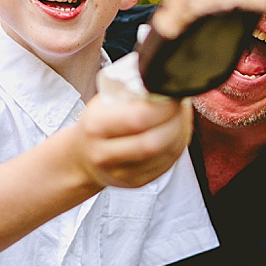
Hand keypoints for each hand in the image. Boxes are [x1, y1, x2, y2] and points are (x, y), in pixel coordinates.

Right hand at [76, 92, 192, 188]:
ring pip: (166, 154)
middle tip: (181, 105)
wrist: (83, 156)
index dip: (164, 106)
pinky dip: (178, 144)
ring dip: (181, 131)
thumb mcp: (105, 101)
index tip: (173, 93)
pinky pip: (168, 163)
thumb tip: (166, 82)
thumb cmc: (98, 123)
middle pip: (154, 142)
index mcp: (95, 126)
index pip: (139, 118)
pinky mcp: (137, 182)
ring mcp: (122, 173)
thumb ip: (133, 92)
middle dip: (177, 121)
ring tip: (180, 115)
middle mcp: (105, 154)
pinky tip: (176, 131)